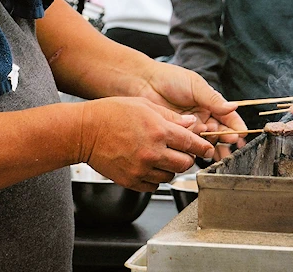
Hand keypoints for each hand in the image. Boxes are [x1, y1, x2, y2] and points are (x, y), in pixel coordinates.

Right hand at [78, 97, 213, 190]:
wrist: (84, 131)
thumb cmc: (111, 113)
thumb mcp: (144, 105)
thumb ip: (170, 116)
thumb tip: (191, 123)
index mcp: (158, 130)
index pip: (191, 143)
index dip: (203, 147)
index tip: (208, 150)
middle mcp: (152, 151)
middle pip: (184, 164)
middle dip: (187, 158)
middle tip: (182, 153)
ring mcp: (141, 168)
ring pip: (170, 176)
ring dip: (171, 169)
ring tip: (161, 157)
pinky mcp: (131, 180)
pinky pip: (153, 186)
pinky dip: (155, 179)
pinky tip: (149, 167)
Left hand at [134, 62, 246, 147]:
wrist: (144, 84)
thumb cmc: (170, 79)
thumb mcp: (195, 86)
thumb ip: (213, 99)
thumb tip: (233, 107)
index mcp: (210, 103)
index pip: (228, 117)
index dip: (235, 125)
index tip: (241, 133)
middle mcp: (203, 116)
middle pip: (220, 131)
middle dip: (226, 136)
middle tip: (229, 138)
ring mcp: (191, 127)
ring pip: (207, 140)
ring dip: (212, 141)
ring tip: (211, 136)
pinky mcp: (178, 135)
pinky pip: (191, 144)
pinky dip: (196, 145)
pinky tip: (197, 141)